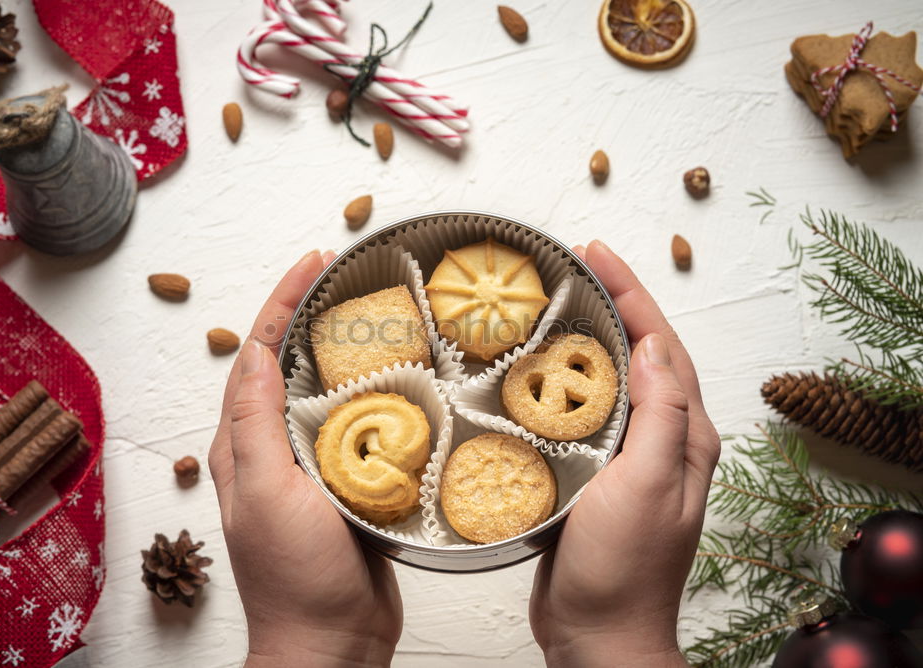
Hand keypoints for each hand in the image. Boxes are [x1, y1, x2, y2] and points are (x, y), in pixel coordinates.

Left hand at [208, 251, 401, 667]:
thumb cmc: (296, 577)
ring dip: (344, 351)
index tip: (313, 263)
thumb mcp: (265, 494)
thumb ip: (255, 425)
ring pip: (325, 393)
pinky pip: (359, 428)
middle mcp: (272, 452)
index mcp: (243, 447)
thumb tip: (252, 352)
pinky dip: (375, 397)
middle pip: (289, 365)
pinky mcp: (349, 485)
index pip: (257, 356)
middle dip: (311, 316)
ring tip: (375, 317)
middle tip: (346, 279)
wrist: (333, 642)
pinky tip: (400, 383)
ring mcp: (311, 468)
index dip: (281, 304)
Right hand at [529, 241, 719, 666]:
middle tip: (573, 265)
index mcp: (684, 437)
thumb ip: (660, 416)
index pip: (661, 345)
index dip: (632, 293)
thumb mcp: (649, 485)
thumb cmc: (624, 568)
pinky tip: (535, 372)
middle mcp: (662, 441)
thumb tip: (652, 346)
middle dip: (612, 303)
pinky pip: (582, 413)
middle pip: (639, 353)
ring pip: (609, 379)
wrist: (597, 634)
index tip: (597, 253)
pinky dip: (561, 381)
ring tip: (553, 303)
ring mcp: (627, 458)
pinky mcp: (593, 474)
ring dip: (586, 336)